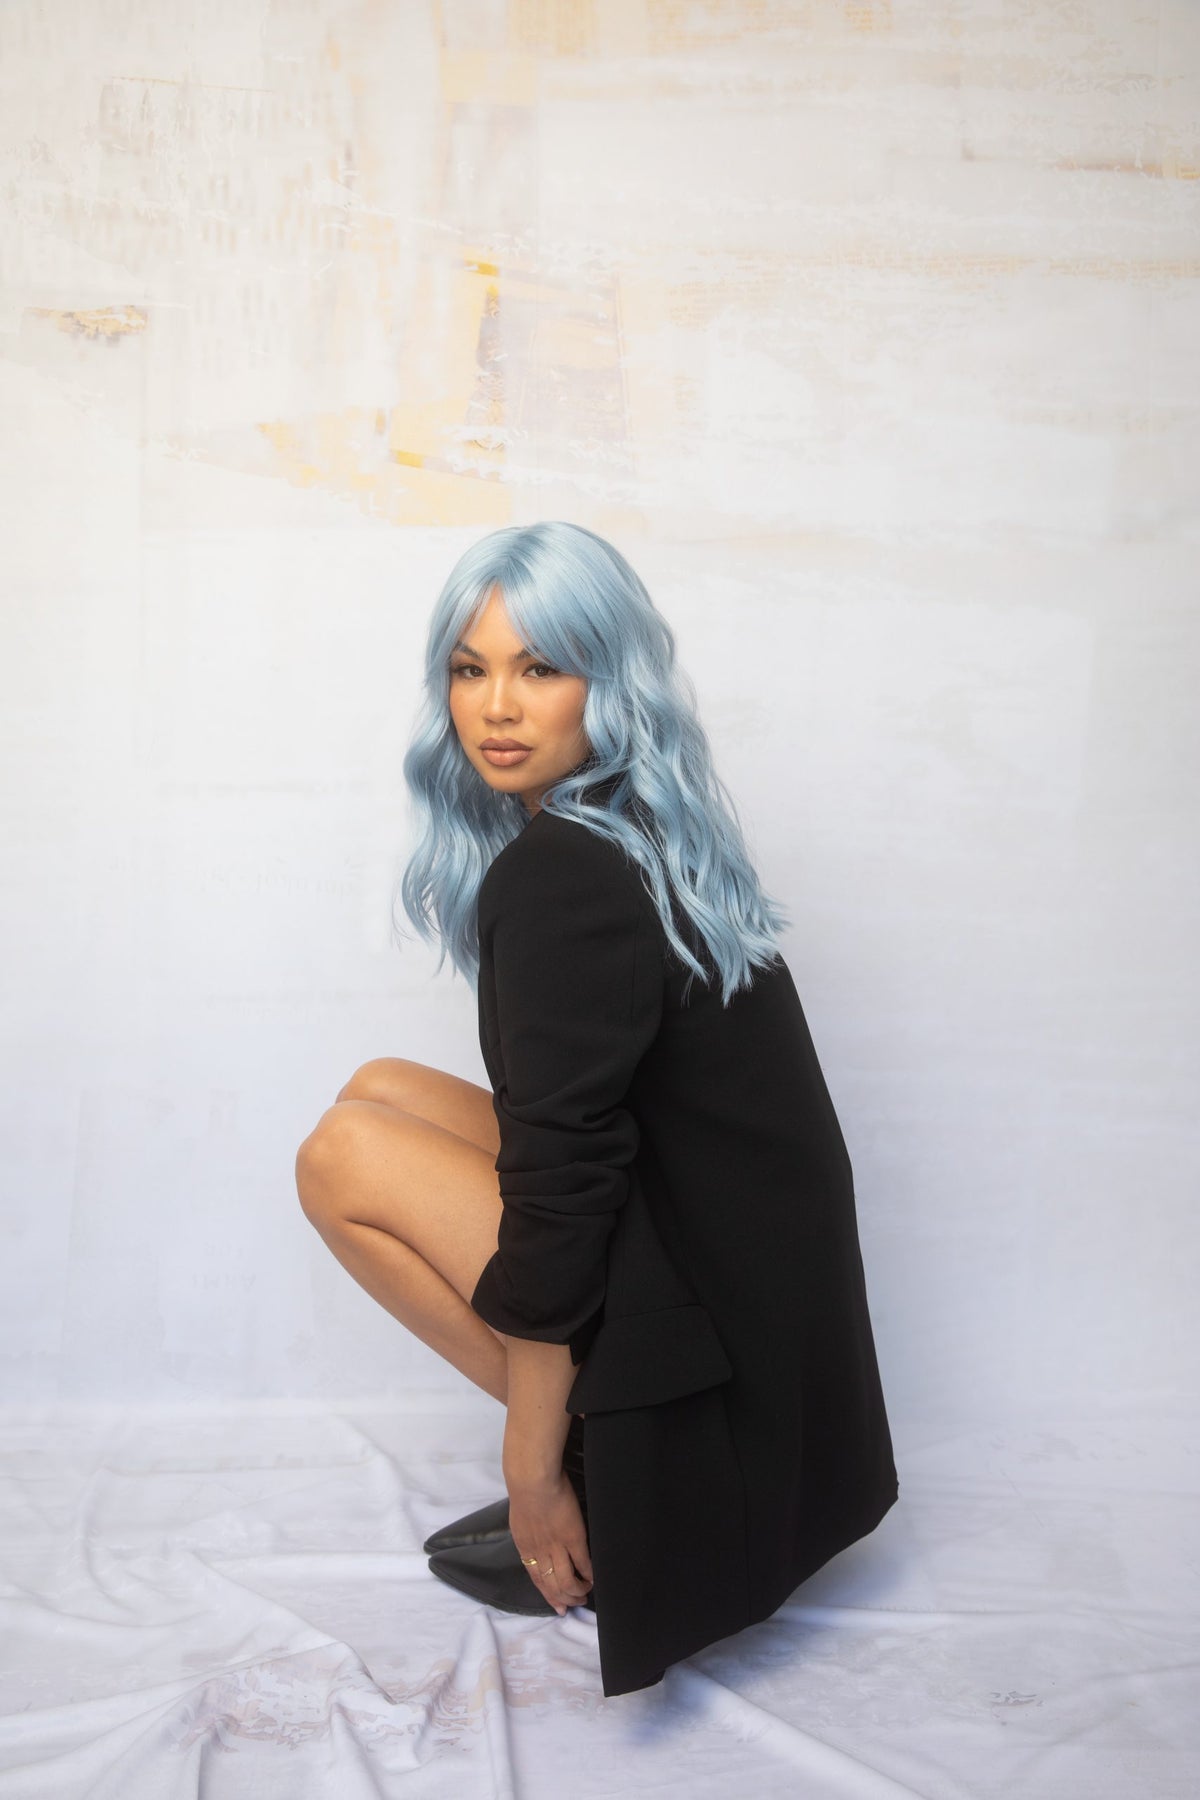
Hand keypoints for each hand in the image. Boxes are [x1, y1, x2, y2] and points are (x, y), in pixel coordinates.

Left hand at [507, 1470, 592, 1615]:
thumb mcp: (521, 1517)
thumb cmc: (525, 1488)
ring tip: (587, 1593)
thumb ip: (528, 1533)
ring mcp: (557, 1548)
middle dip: (565, 1600)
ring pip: (567, 1582)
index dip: (549, 1596)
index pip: (537, 1580)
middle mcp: (539, 1554)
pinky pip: (583, 1564)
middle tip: (576, 1604)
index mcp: (525, 1548)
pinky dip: (589, 1574)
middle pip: (552, 1587)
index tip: (558, 1607)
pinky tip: (595, 1577)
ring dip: (578, 1592)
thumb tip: (536, 1538)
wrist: (533, 1479)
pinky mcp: (573, 1538)